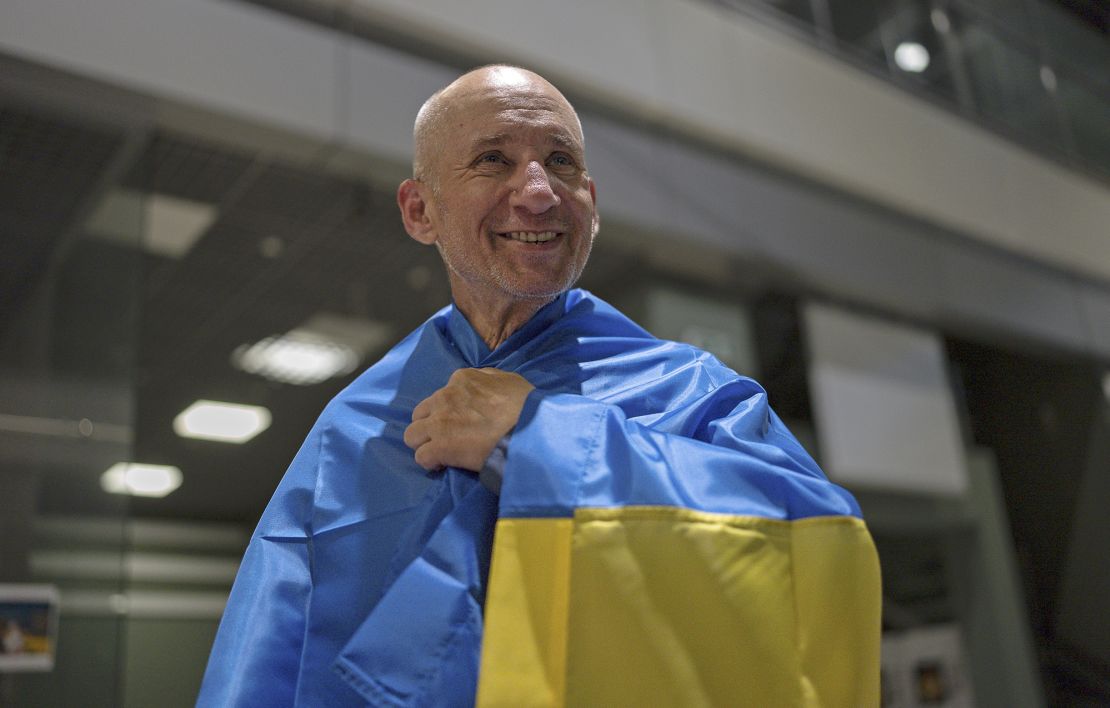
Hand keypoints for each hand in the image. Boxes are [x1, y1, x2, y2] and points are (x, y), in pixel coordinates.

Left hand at [403, 368, 533, 471]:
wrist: (529, 430)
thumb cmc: (526, 405)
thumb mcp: (509, 380)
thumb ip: (488, 379)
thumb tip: (480, 385)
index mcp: (461, 379)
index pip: (440, 395)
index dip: (449, 412)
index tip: (462, 424)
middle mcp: (445, 397)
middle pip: (420, 414)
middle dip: (431, 426)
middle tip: (448, 438)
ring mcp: (439, 423)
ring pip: (412, 435)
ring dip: (425, 444)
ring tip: (442, 453)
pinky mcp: (440, 447)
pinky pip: (421, 457)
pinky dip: (431, 462)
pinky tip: (443, 465)